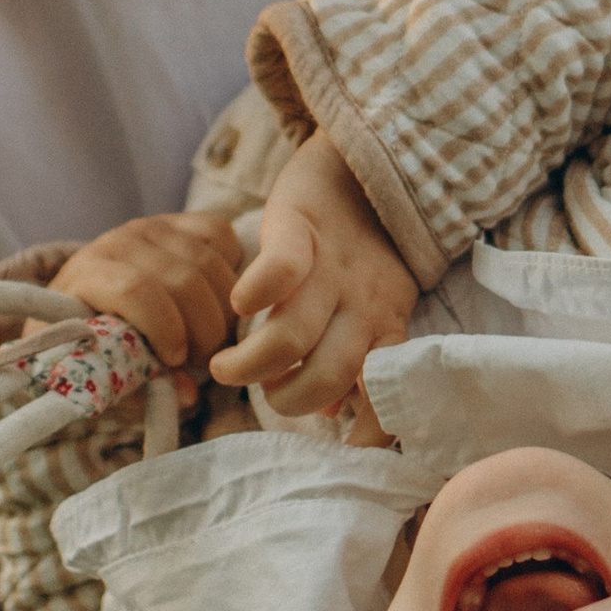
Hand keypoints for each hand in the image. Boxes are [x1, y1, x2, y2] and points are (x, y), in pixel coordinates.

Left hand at [50, 211, 243, 380]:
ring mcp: (152, 227)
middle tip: (207, 360)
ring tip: (217, 339)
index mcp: (88, 276)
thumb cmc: (95, 342)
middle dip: (205, 329)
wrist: (88, 298)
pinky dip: (231, 269)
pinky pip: (220, 234)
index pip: (136, 290)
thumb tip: (188, 393)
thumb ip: (141, 379)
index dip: (165, 328)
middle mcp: (119, 242)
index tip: (178, 360)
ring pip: (208, 262)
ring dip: (225, 309)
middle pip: (183, 279)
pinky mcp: (179, 221)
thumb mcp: (108, 367)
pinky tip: (220, 299)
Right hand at [209, 131, 418, 419]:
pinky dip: (256, 294)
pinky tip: (237, 304)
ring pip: (295, 335)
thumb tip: (331, 412)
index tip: (341, 454)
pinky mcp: (304, 225)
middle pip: (330, 372)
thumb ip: (349, 355)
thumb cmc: (358, 242)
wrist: (363, 156)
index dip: (369, 430)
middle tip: (258, 393)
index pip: (386, 389)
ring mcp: (335, 265)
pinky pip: (283, 270)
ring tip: (224, 365)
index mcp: (385, 322)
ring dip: (252, 363)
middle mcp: (366, 301)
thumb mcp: (365, 302)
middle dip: (286, 400)